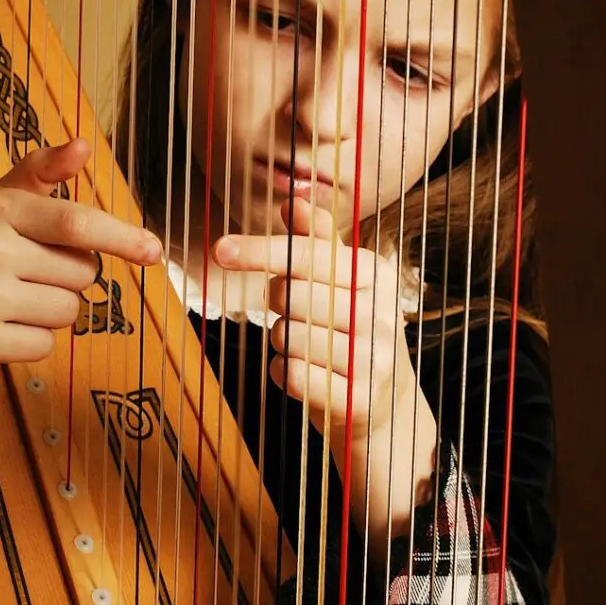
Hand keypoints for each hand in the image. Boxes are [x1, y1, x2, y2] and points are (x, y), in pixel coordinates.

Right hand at [0, 139, 161, 410]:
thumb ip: (40, 174)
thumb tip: (83, 145)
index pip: (76, 224)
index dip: (121, 237)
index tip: (153, 251)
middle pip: (82, 274)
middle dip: (68, 278)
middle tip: (25, 274)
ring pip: (68, 312)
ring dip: (51, 312)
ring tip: (10, 301)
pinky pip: (45, 345)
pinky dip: (31, 341)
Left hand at [214, 199, 435, 537]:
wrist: (386, 405)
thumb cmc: (351, 332)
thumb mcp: (345, 281)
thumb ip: (319, 240)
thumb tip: (292, 199)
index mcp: (374, 272)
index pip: (309, 252)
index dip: (261, 249)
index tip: (219, 249)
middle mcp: (378, 311)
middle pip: (290, 294)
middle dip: (275, 302)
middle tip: (291, 310)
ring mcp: (371, 357)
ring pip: (286, 336)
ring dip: (280, 341)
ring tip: (305, 346)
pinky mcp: (357, 398)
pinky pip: (291, 376)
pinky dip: (283, 373)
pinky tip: (302, 373)